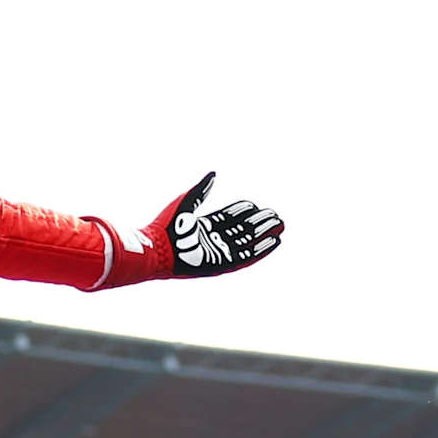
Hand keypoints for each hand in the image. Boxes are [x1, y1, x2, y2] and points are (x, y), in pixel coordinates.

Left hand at [151, 172, 283, 277]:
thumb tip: (213, 174)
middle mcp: (213, 239)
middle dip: (259, 222)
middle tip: (275, 215)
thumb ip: (201, 190)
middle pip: (242, 229)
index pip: (229, 217)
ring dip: (265, 234)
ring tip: (280, 226)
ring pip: (247, 242)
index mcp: (204, 226)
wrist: (157, 249)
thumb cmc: (165, 226)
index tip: (254, 204)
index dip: (242, 211)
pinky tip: (274, 241)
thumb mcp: (185, 202)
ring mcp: (218, 252)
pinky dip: (261, 250)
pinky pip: (246, 257)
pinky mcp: (221, 264)